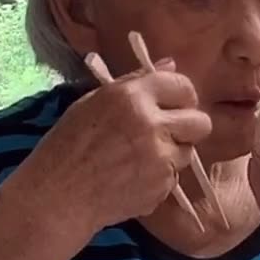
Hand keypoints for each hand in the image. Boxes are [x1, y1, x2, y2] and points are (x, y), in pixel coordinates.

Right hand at [11, 60, 213, 237]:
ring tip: (138, 159)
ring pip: (188, 151)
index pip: (182, 86)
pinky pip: (174, 176)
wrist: (58, 196)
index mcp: (131, 96)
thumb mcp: (93, 102)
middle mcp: (152, 123)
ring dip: (171, 154)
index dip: (183, 97)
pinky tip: (132, 178)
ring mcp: (161, 157)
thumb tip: (170, 64)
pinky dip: (159, 177)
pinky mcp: (163, 185)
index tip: (175, 106)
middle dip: (188, 127)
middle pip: (201, 122)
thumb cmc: (67, 146)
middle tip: (167, 133)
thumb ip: (136, 82)